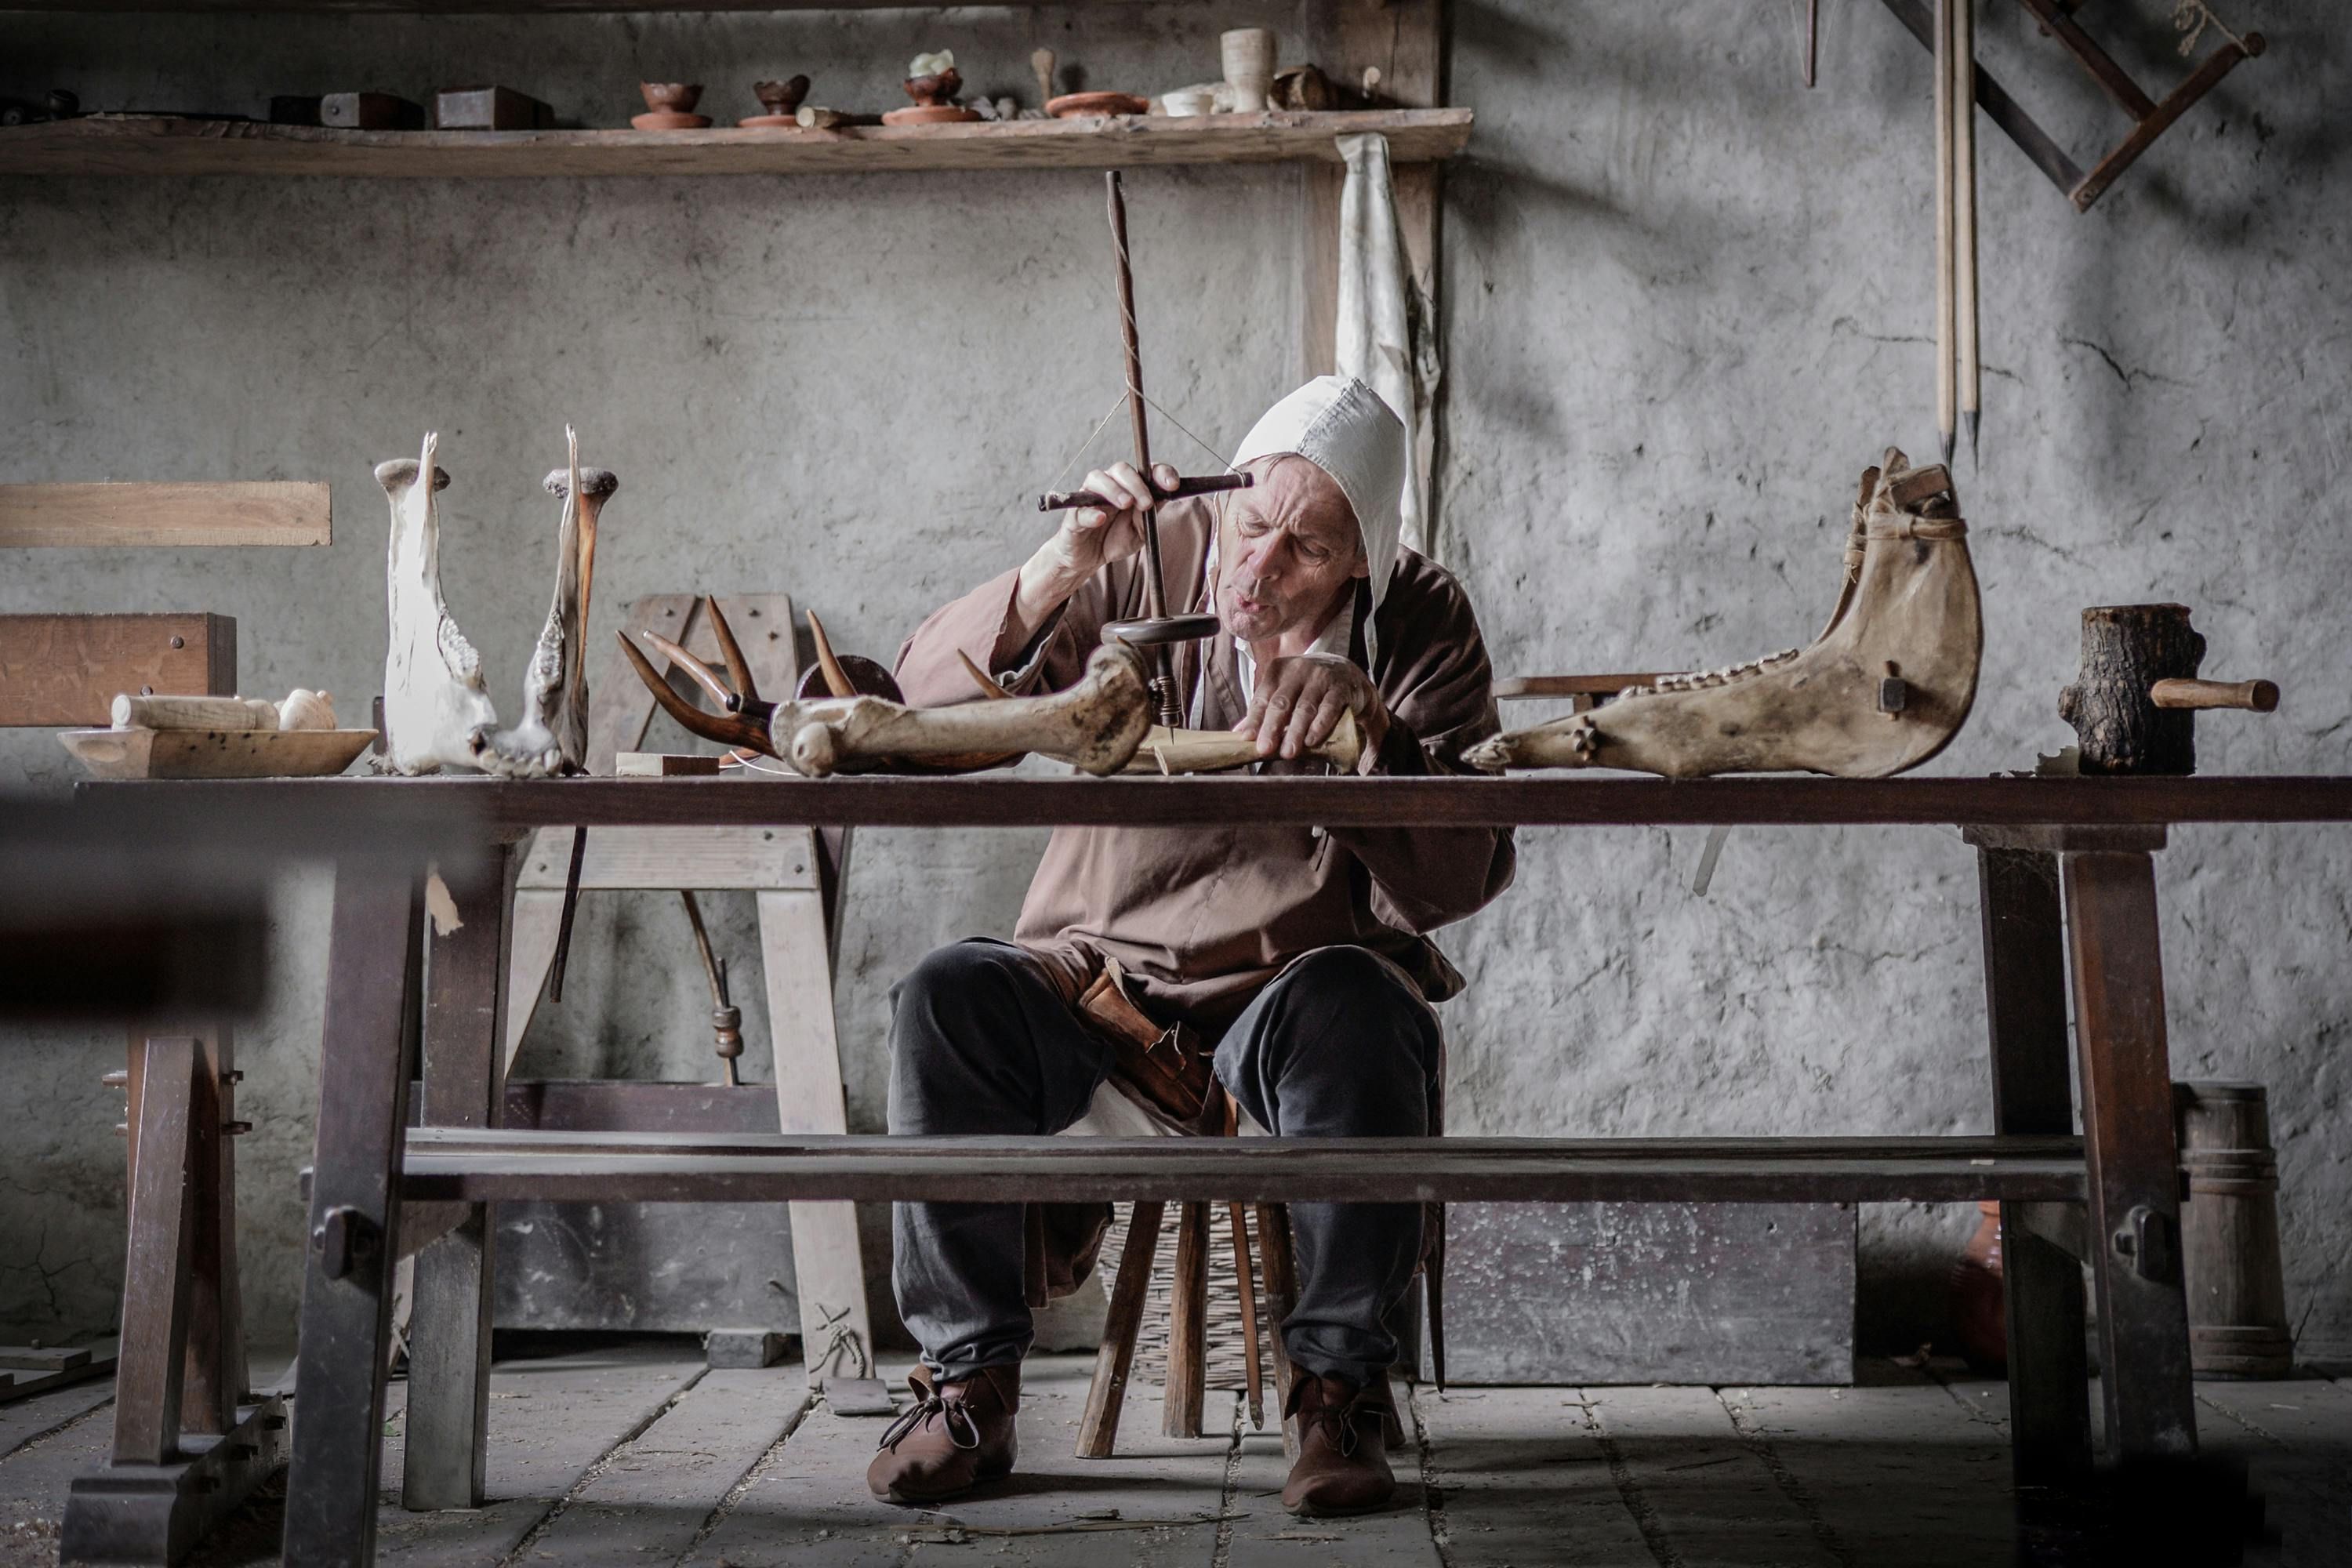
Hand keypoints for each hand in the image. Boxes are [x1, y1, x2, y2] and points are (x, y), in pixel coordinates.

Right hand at [1013, 460, 1175, 635]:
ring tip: (1126, 504)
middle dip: (1137, 484)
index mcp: (1129, 486)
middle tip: (1146, 503)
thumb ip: (1150, 514)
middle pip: (1121, 469)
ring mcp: (1089, 497)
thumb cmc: (1114, 538)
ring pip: (1098, 479)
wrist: (1089, 558)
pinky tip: (1100, 519)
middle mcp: (1109, 485)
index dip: (1160, 473)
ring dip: (1114, 489)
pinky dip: (1091, 513)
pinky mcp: (1074, 514)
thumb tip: (1164, 496)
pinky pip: (1080, 509)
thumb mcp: (1141, 530)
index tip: (1172, 485)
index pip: (1145, 470)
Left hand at [1234, 653, 1388, 762]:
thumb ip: (1264, 710)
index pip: (1262, 697)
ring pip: (1305, 707)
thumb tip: (1239, 733)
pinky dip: (1320, 725)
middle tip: (1265, 749)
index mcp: (1278, 670)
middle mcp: (1298, 670)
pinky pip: (1329, 707)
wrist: (1346, 671)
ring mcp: (1320, 677)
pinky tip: (1312, 740)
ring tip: (1289, 752)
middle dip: (1272, 728)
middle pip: (1281, 703)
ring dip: (1295, 731)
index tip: (1247, 739)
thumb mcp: (1285, 691)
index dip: (1254, 719)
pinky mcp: (1340, 687)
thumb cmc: (1308, 686)